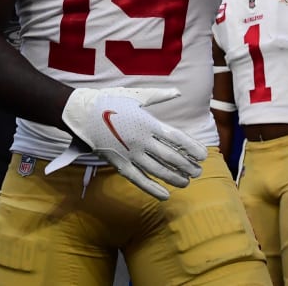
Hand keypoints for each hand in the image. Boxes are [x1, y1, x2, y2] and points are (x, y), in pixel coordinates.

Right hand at [47, 86, 206, 200]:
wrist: (84, 113)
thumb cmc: (111, 101)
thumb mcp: (137, 95)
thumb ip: (159, 96)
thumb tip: (178, 92)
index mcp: (148, 123)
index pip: (176, 138)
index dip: (192, 148)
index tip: (203, 155)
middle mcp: (142, 140)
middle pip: (171, 157)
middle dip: (187, 165)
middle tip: (198, 171)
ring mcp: (131, 154)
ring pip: (158, 170)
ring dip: (175, 177)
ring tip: (187, 181)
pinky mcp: (120, 164)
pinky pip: (139, 180)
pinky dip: (153, 189)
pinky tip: (165, 195)